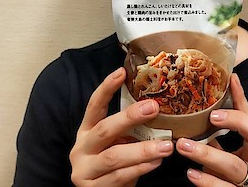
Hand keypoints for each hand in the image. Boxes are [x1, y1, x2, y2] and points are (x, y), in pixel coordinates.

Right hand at [69, 67, 173, 186]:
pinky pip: (120, 177)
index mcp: (86, 131)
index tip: (121, 71)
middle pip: (104, 129)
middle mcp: (81, 148)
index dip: (106, 88)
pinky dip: (141, 168)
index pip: (94, 105)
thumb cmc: (115, 163)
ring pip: (114, 156)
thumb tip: (157, 106)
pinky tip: (156, 162)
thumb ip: (129, 129)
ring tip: (166, 146)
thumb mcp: (117, 142)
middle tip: (153, 107)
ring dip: (143, 150)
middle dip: (130, 117)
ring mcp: (84, 171)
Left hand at [176, 73, 247, 185]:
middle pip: (242, 157)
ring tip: (183, 146)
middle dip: (217, 146)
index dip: (239, 121)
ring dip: (205, 157)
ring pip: (230, 172)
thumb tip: (230, 79)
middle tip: (193, 132)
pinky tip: (191, 173)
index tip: (214, 113)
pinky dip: (205, 181)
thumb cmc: (247, 161)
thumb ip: (236, 116)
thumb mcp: (244, 138)